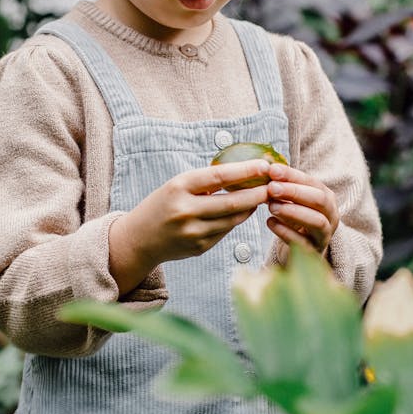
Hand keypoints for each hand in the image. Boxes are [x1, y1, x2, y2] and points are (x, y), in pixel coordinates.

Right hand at [109, 159, 271, 291]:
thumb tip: (244, 175)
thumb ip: (205, 182)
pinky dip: (236, 220)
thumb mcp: (176, 185)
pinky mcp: (199, 248)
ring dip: (250, 208)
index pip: (219, 176)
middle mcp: (185, 211)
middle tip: (274, 185)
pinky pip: (225, 232)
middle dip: (258, 193)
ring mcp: (193, 232)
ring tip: (262, 197)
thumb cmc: (162, 205)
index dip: (245, 171)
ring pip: (233, 219)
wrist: (139, 239)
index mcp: (178, 187)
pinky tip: (242, 211)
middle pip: (232, 202)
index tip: (264, 165)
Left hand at [263, 162, 338, 263]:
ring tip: (271, 207)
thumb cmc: (294, 220)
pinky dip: (285, 232)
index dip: (293, 175)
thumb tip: (266, 168)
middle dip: (295, 192)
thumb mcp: (291, 201)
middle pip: (319, 199)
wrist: (299, 251)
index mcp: (326, 197)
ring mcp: (325, 235)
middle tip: (271, 188)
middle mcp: (331, 215)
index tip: (272, 170)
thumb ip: (283, 186)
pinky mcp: (314, 252)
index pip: (312, 182)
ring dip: (292, 211)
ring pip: (316, 221)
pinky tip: (270, 223)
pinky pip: (303, 242)